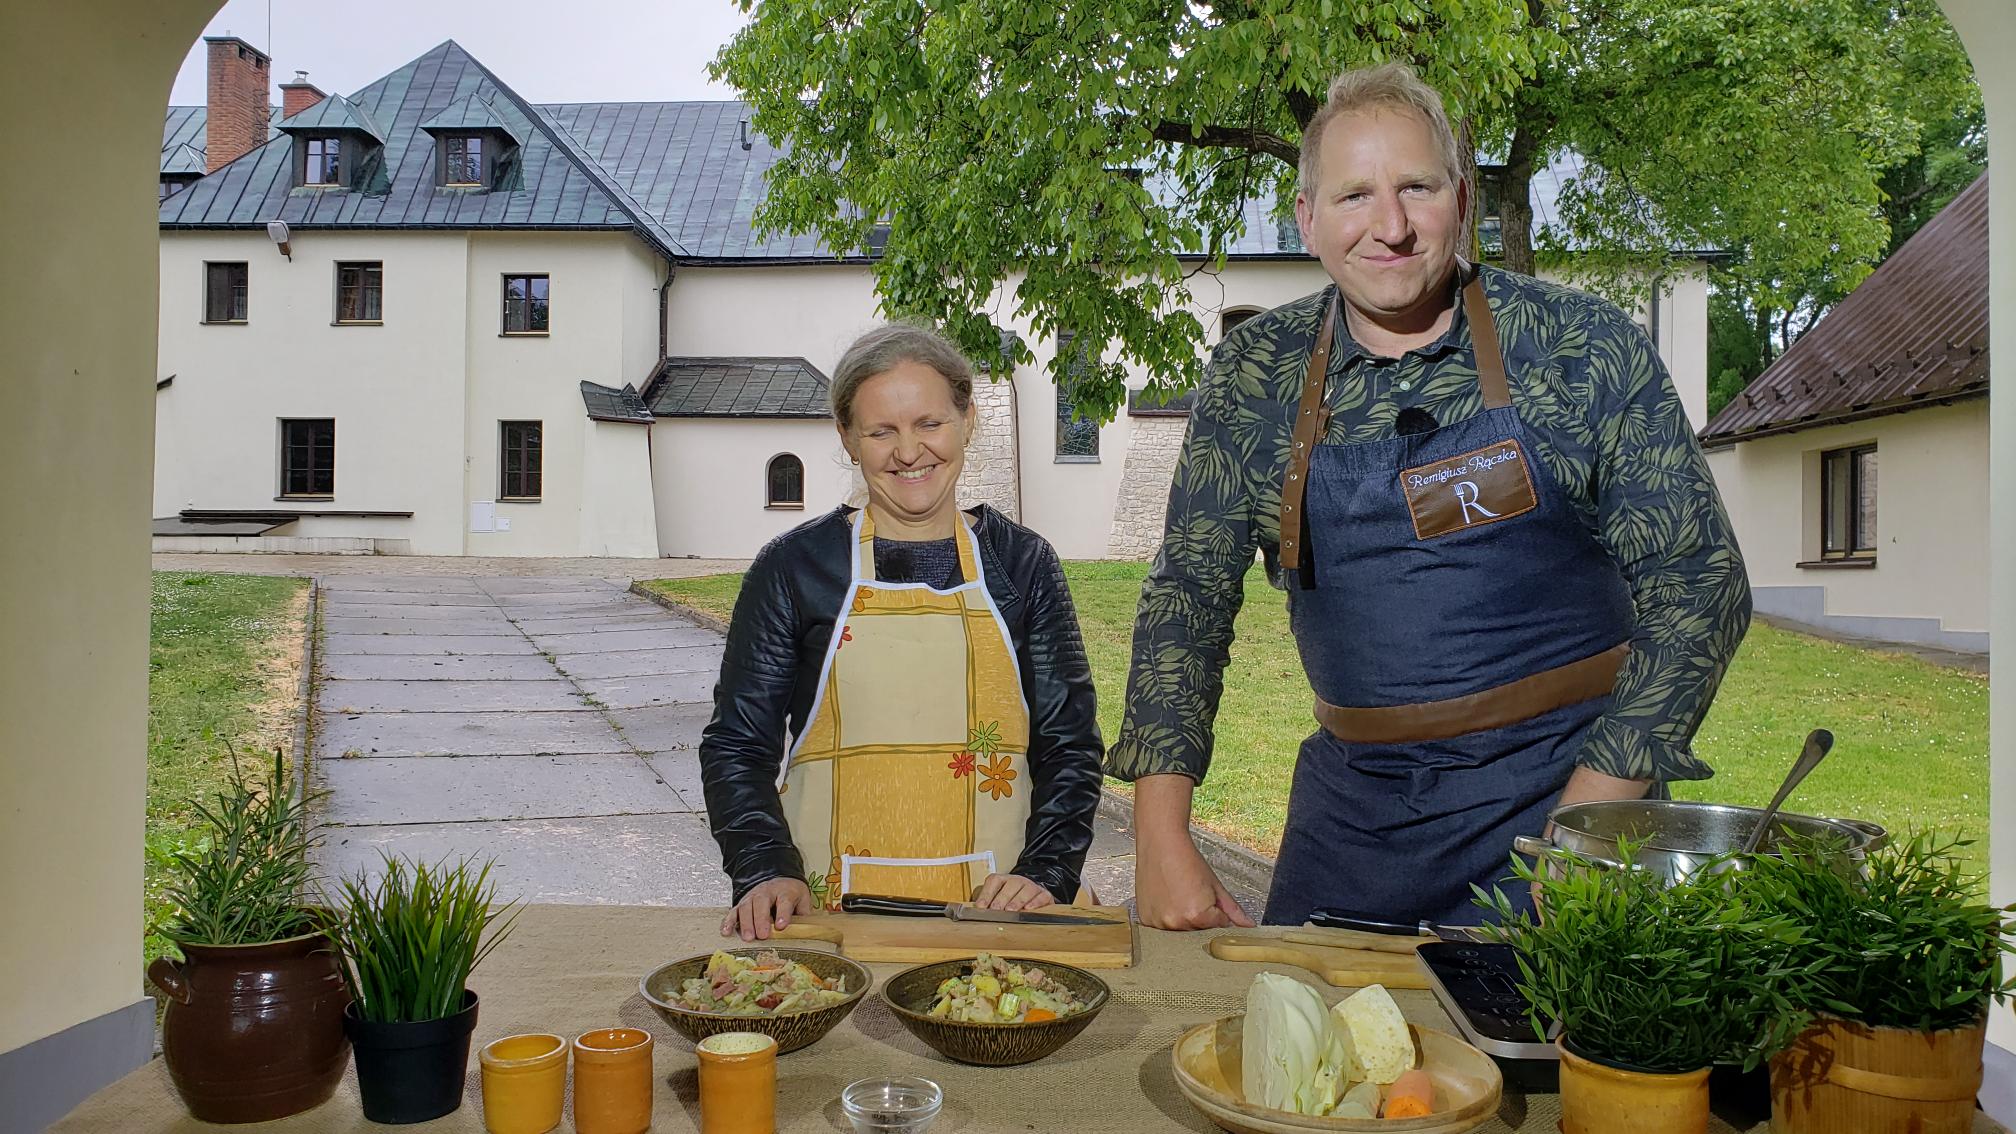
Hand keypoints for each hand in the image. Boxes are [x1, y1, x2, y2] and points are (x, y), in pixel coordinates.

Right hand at [721, 877, 813, 941]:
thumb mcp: (803, 900)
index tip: (781, 926)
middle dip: (761, 919)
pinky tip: (726, 932)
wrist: (778, 880)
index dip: (783, 913)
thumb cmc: (791, 894)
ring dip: (746, 923)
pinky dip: (729, 921)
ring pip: (746, 906)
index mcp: (785, 891)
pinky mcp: (742, 903)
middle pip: (762, 902)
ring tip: (748, 938)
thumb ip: (803, 914)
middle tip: (762, 935)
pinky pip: (733, 911)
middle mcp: (767, 892)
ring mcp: (752, 897)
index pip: (784, 900)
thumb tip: (803, 931)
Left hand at [971, 874, 1054, 910]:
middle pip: (1010, 885)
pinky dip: (1035, 902)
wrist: (1034, 896)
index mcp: (1004, 880)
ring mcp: (1032, 887)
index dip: (987, 893)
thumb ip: (988, 905)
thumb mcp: (998, 900)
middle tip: (995, 909)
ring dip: (1017, 900)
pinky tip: (1028, 908)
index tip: (980, 906)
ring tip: (1010, 910)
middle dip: (1002, 898)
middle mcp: (1018, 881)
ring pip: (1026, 889)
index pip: (994, 881)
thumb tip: (978, 913)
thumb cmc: (1012, 901)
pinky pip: (1041, 896)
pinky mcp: (1044, 895)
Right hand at [1135, 835, 1254, 929]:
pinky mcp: (1145, 919)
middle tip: (1192, 895)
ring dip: (1182, 921)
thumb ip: (1232, 909)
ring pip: (1180, 932)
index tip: (1209, 899)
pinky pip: (1161, 928)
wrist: (1161, 844)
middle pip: (1198, 933)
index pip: (1218, 927)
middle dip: (1200, 920)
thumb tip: (1248, 925)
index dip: (1217, 913)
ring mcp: (1158, 923)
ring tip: (1178, 896)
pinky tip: (1167, 901)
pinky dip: (1166, 919)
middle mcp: (1176, 923)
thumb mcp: (1215, 884)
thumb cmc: (1186, 860)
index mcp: (1197, 915)